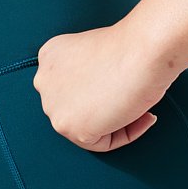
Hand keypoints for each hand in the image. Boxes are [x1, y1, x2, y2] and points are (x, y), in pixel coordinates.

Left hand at [32, 16, 173, 150]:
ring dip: (117, 122)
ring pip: (87, 127)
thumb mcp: (96, 53)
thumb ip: (88, 73)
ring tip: (140, 108)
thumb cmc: (133, 46)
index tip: (122, 87)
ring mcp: (53, 105)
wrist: (143, 50)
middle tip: (133, 100)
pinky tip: (142, 116)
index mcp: (50, 56)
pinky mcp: (69, 126)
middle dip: (106, 107)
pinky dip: (126, 133)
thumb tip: (100, 95)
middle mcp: (44, 80)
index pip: (72, 85)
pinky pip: (101, 142)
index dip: (101, 90)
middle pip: (76, 107)